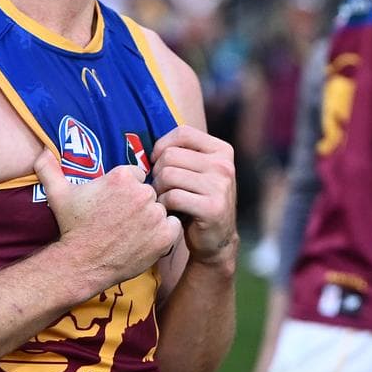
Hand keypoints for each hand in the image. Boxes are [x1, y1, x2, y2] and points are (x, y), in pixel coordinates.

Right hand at [35, 149, 179, 284]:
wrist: (81, 264)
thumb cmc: (72, 227)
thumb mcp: (59, 195)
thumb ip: (50, 169)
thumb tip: (41, 152)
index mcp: (123, 176)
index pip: (138, 174)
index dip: (127, 189)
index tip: (116, 203)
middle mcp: (142, 192)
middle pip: (150, 191)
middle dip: (140, 203)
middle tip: (123, 219)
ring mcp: (155, 214)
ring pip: (162, 208)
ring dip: (152, 217)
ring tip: (133, 230)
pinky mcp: (164, 235)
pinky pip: (174, 225)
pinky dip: (165, 232)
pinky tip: (146, 238)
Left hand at [149, 125, 237, 265]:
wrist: (217, 238)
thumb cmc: (198, 199)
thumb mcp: (199, 170)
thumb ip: (182, 153)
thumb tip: (147, 149)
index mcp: (222, 150)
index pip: (183, 133)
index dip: (163, 145)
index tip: (157, 162)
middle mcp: (224, 165)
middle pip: (171, 155)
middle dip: (157, 172)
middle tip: (161, 187)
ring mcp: (220, 186)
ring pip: (168, 175)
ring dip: (158, 189)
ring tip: (164, 198)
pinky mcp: (212, 208)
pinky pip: (172, 197)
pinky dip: (163, 205)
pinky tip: (168, 211)